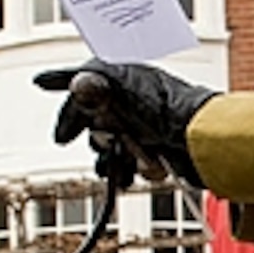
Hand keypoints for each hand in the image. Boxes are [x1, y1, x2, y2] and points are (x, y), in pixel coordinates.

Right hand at [34, 60, 213, 187]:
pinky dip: (129, 171)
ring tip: (132, 160)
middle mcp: (131, 101)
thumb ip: (98, 89)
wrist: (210, 142)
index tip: (43, 88)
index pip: (84, 83)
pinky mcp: (154, 150)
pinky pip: (128, 165)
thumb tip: (75, 82)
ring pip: (110, 148)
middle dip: (98, 137)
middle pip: (94, 122)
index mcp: (124, 78)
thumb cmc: (172, 111)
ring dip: (115, 159)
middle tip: (108, 141)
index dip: (63, 89)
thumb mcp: (128, 94)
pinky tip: (138, 173)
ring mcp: (143, 126)